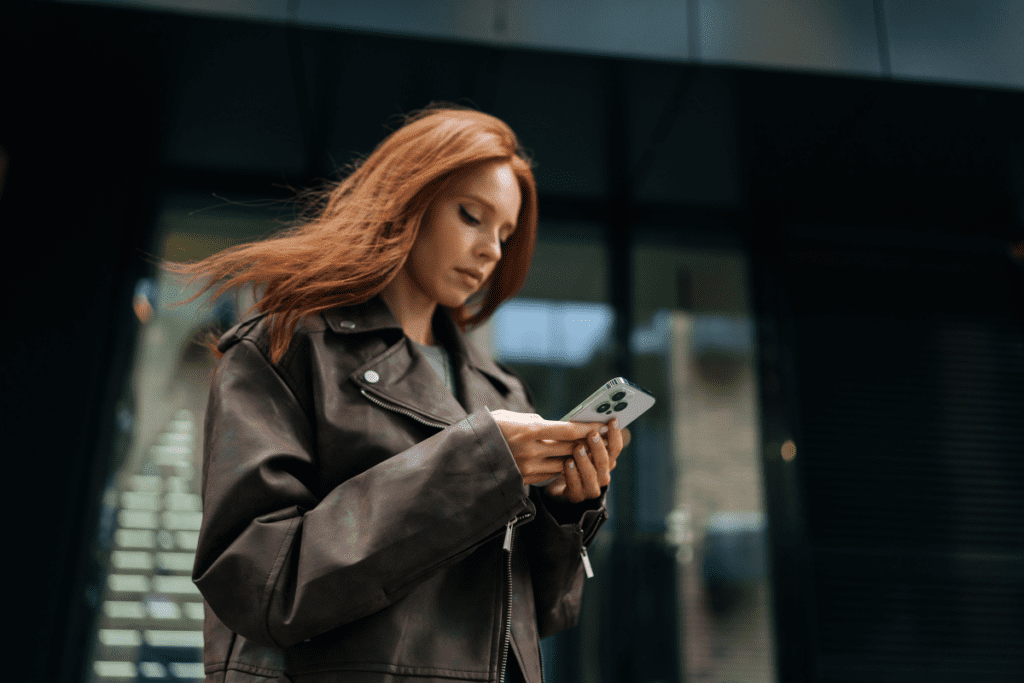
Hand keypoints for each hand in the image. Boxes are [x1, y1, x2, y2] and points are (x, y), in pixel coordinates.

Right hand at [489, 410, 603, 484]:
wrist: (466, 453)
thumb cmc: (491, 428)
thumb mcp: (512, 417)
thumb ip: (536, 422)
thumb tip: (558, 427)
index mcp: (528, 431)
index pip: (567, 430)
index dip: (587, 428)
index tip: (601, 425)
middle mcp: (531, 451)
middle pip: (569, 448)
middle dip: (588, 443)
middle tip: (602, 438)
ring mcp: (528, 468)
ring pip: (563, 464)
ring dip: (577, 458)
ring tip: (589, 451)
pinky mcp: (525, 479)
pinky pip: (550, 475)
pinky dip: (561, 468)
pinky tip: (568, 462)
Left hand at [545, 419, 629, 503]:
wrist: (560, 487)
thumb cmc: (572, 460)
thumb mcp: (581, 447)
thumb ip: (586, 437)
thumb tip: (588, 419)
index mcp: (607, 461)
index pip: (615, 448)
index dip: (615, 434)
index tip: (612, 420)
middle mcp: (603, 475)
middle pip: (605, 461)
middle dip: (599, 446)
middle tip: (592, 434)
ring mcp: (591, 487)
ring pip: (592, 474)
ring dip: (585, 459)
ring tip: (578, 448)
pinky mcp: (577, 496)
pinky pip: (575, 485)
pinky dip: (572, 473)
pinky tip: (567, 462)